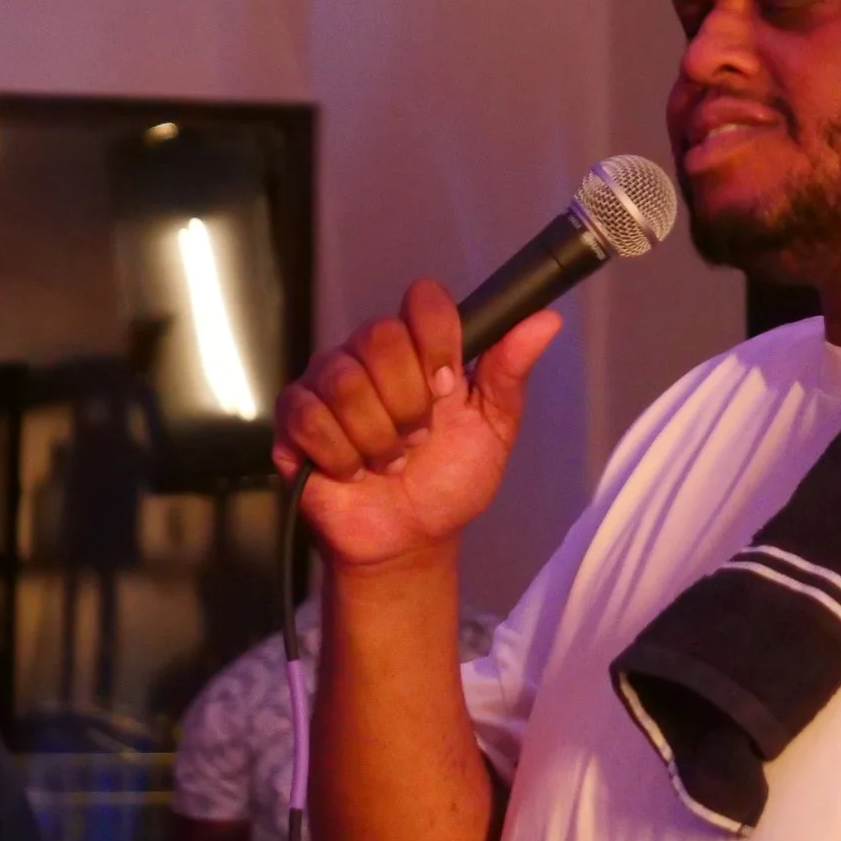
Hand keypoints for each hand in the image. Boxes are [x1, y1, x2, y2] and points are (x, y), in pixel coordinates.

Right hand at [273, 281, 561, 572]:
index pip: (423, 302)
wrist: (410, 538)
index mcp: (420, 348)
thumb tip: (546, 319)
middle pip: (380, 337)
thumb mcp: (493, 428)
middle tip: (418, 438)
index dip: (436, 341)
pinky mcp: (294, 418)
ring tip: (390, 461)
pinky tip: (354, 471)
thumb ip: (510, 372)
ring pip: (345, 381)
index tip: (447, 387)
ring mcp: (326, 383)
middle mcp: (369, 354)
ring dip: (378, 436)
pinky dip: (342, 455)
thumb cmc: (449, 479)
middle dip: (408, 402)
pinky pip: (311, 416)